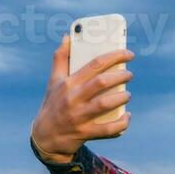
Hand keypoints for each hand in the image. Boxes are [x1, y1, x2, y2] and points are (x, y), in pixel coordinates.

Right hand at [30, 34, 134, 160]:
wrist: (45, 137)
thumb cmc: (53, 104)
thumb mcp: (53, 81)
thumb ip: (61, 58)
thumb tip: (68, 36)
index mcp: (68, 83)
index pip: (94, 64)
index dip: (115, 56)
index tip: (128, 54)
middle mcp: (72, 98)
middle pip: (101, 83)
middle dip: (120, 76)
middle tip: (129, 74)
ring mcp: (78, 116)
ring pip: (105, 104)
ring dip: (122, 98)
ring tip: (127, 94)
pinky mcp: (84, 133)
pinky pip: (108, 129)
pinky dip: (121, 123)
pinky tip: (127, 116)